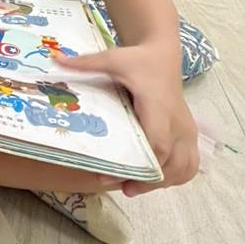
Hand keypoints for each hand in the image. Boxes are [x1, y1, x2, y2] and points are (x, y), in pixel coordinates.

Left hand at [57, 42, 198, 194]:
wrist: (163, 56)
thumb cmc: (137, 60)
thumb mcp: (111, 58)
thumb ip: (85, 63)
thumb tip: (54, 60)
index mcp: (158, 106)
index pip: (156, 143)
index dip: (137, 164)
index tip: (108, 175)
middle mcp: (177, 121)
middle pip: (170, 162)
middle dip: (147, 180)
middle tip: (120, 188)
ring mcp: (187, 129)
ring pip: (184, 167)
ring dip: (161, 182)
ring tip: (133, 187)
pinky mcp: (189, 134)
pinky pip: (190, 163)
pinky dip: (175, 177)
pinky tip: (154, 180)